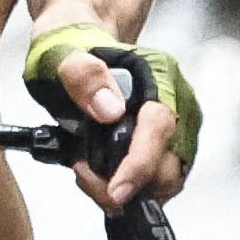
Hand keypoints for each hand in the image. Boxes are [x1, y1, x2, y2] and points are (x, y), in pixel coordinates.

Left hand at [23, 21, 194, 208]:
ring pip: (165, 181)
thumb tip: (110, 110)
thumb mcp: (61, 54)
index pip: (160, 127)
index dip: (140, 164)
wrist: (78, 51)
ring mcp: (176, 127)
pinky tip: (101, 172)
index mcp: (159, 74)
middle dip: (127, 184)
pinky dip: (128, 186)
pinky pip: (155, 182)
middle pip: (169, 165)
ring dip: (126, 189)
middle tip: (84, 173)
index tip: (116, 190)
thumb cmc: (71, 49)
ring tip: (88, 170)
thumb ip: (82, 77)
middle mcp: (178, 101)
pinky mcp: (167, 147)